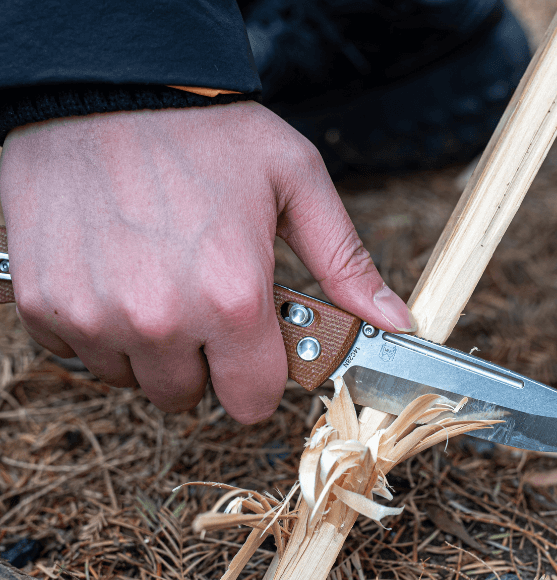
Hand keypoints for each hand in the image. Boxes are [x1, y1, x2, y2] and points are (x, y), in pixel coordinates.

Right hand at [0, 102, 414, 422]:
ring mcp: (93, 315)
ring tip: (158, 281)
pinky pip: (78, 352)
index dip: (259, 380)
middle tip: (205, 305)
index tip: (256, 352)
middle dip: (205, 362)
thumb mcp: (296, 183)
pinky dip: (97, 327)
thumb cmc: (204, 129)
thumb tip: (395, 321)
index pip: (253, 402)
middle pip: (190, 396)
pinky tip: (113, 275)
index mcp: (232, 298)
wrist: (105, 83)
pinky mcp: (44, 302)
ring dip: (150, 347)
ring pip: (133, 378)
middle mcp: (160, 319)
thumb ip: (346, 263)